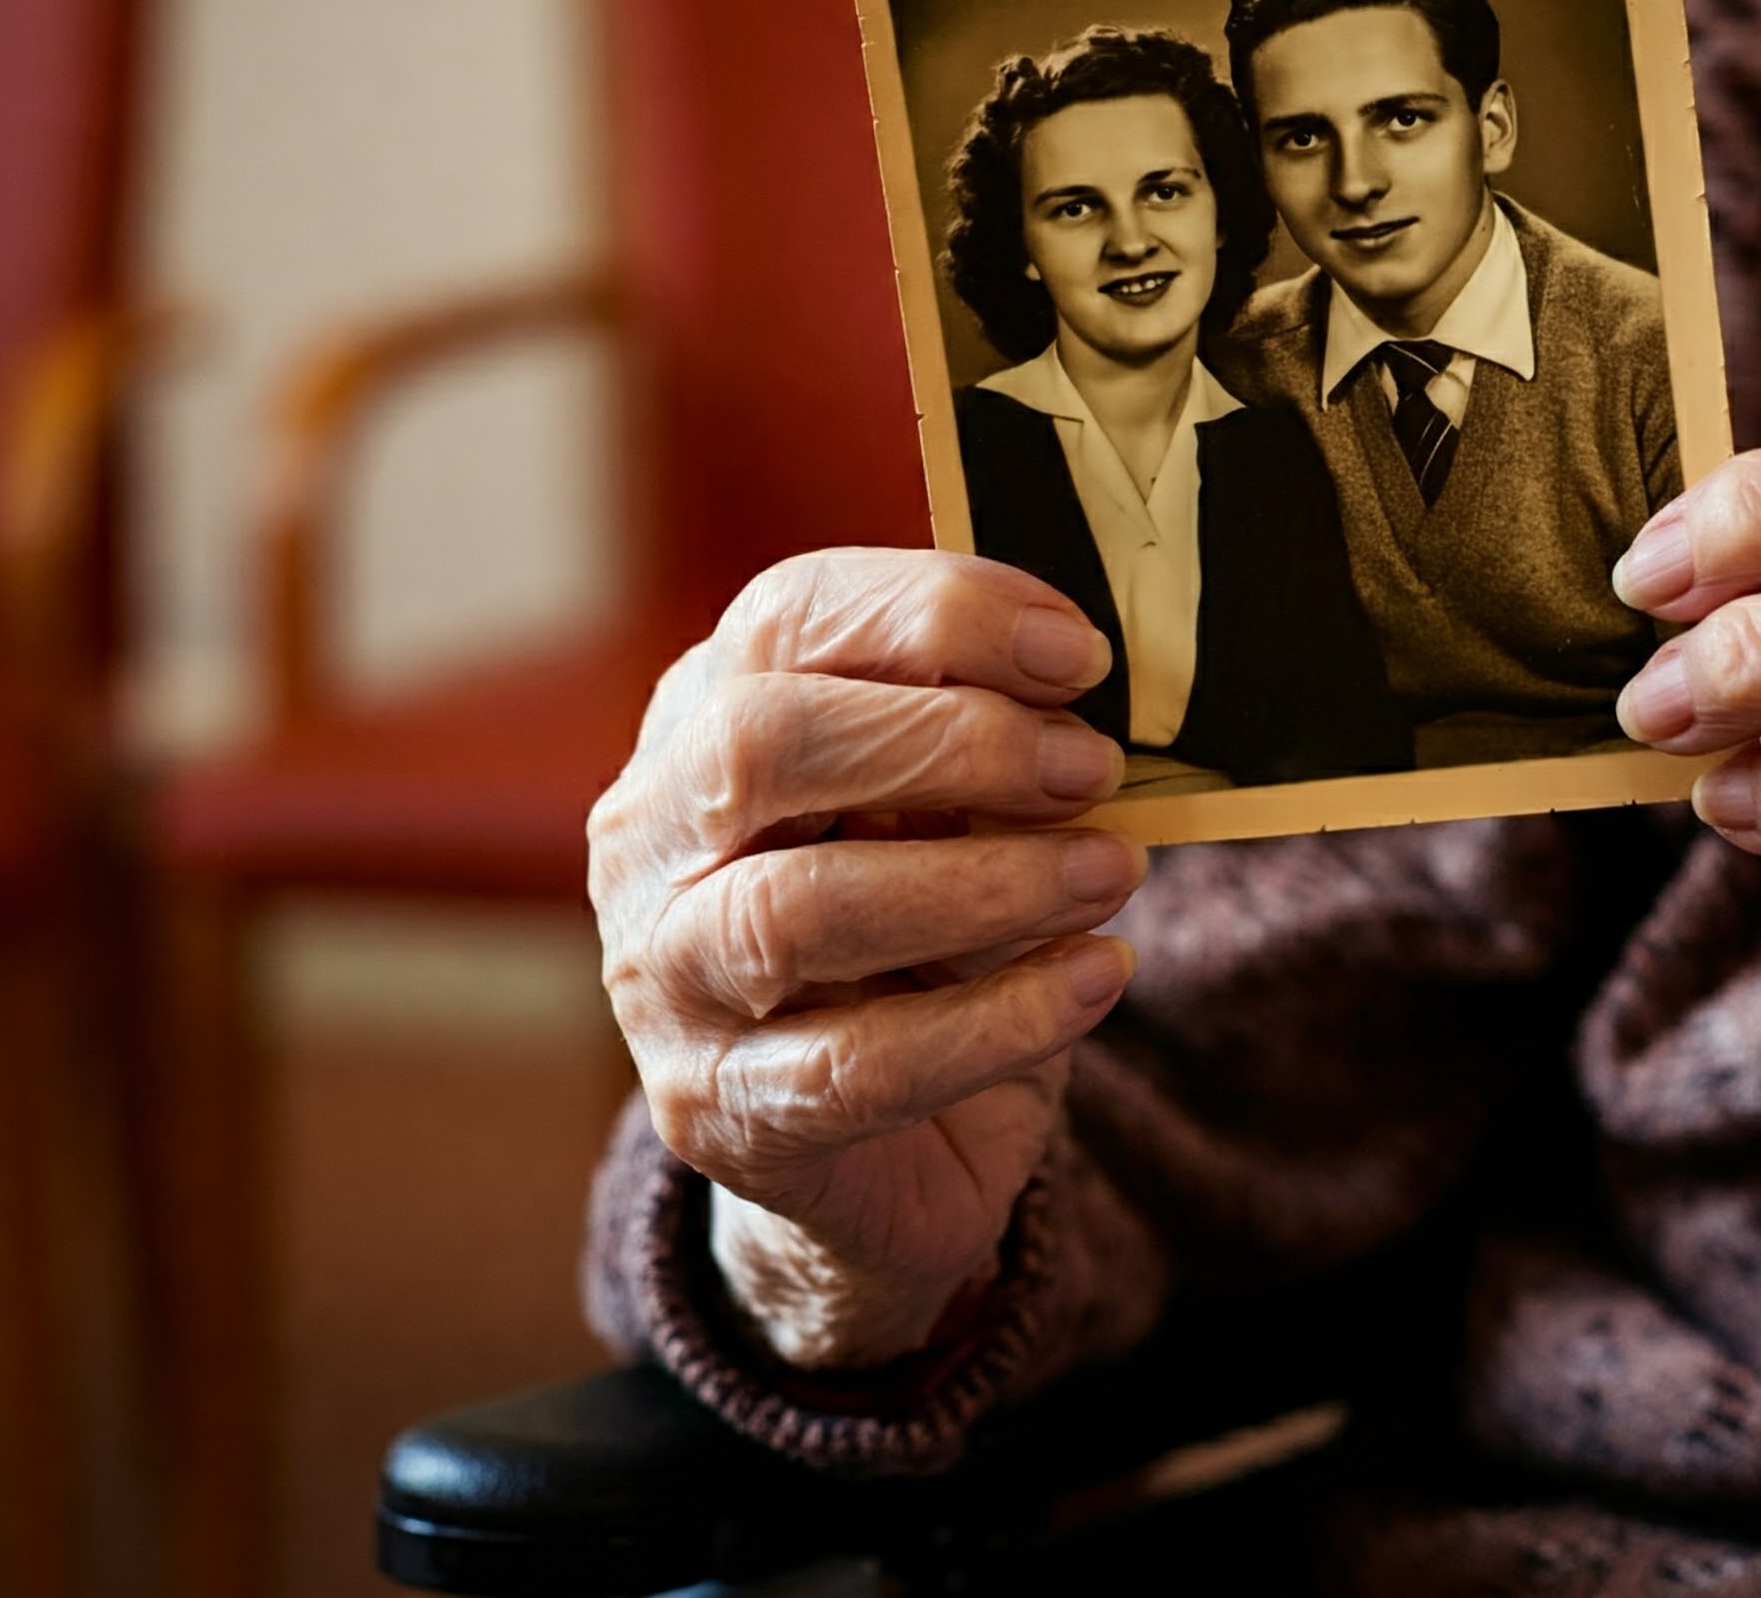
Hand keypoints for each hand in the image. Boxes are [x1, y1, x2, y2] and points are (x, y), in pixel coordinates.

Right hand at [588, 547, 1145, 1366]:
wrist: (877, 1146)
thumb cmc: (922, 932)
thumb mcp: (943, 810)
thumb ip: (980, 735)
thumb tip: (1079, 682)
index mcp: (700, 717)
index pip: (786, 618)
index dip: (938, 614)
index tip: (1078, 652)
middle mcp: (651, 836)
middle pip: (760, 743)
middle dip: (951, 741)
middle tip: (1090, 768)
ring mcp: (664, 978)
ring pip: (796, 911)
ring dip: (983, 884)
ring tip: (1109, 872)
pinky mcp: (718, 1110)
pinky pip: (862, 1062)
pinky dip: (1002, 1018)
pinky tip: (1098, 977)